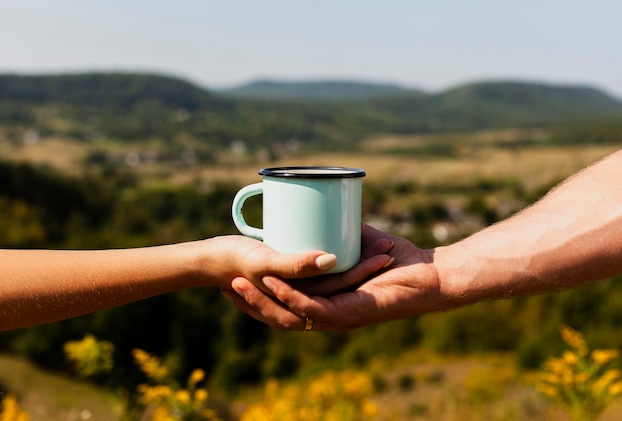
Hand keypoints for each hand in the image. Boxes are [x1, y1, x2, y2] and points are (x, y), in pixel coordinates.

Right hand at [222, 225, 439, 330]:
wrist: (430, 272)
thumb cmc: (396, 256)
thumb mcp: (357, 241)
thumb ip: (337, 233)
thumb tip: (318, 210)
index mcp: (326, 300)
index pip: (282, 303)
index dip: (256, 295)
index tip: (231, 278)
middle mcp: (328, 314)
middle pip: (278, 313)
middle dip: (250, 301)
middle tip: (227, 283)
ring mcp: (337, 317)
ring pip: (290, 314)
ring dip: (263, 301)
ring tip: (239, 284)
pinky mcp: (349, 315)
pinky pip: (313, 310)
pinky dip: (291, 298)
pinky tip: (273, 285)